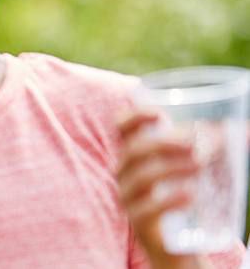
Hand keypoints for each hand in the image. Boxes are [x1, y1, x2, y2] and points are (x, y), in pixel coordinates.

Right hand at [116, 108, 207, 268]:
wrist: (176, 245)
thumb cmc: (183, 198)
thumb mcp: (191, 169)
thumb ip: (208, 148)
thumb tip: (243, 129)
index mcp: (136, 155)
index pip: (122, 129)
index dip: (135, 117)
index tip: (161, 115)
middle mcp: (126, 174)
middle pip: (133, 151)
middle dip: (163, 144)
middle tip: (195, 145)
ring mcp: (129, 199)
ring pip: (141, 178)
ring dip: (170, 168)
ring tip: (199, 167)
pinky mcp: (140, 223)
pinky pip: (147, 210)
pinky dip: (168, 200)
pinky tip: (190, 196)